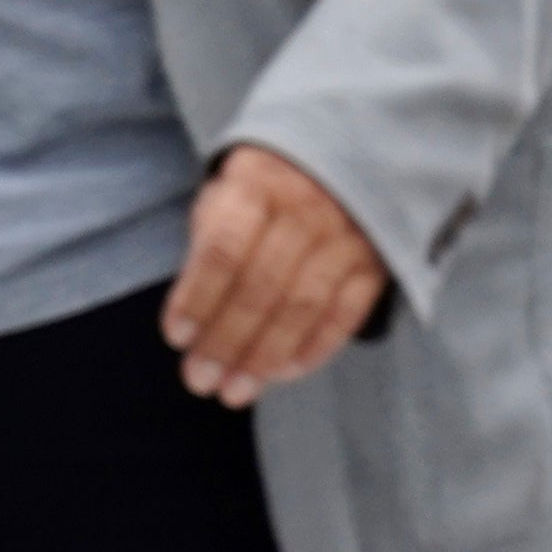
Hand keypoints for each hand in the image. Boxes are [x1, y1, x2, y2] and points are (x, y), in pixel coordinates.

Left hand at [165, 146, 390, 407]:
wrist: (341, 160)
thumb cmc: (263, 193)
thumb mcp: (225, 196)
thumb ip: (208, 249)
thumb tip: (190, 327)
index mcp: (257, 185)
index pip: (224, 249)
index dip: (198, 297)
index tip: (177, 339)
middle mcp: (305, 208)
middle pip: (262, 285)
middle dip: (227, 340)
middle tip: (201, 381)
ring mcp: (345, 237)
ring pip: (304, 304)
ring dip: (266, 355)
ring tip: (236, 391)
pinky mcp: (374, 263)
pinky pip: (346, 313)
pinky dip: (316, 347)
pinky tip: (284, 373)